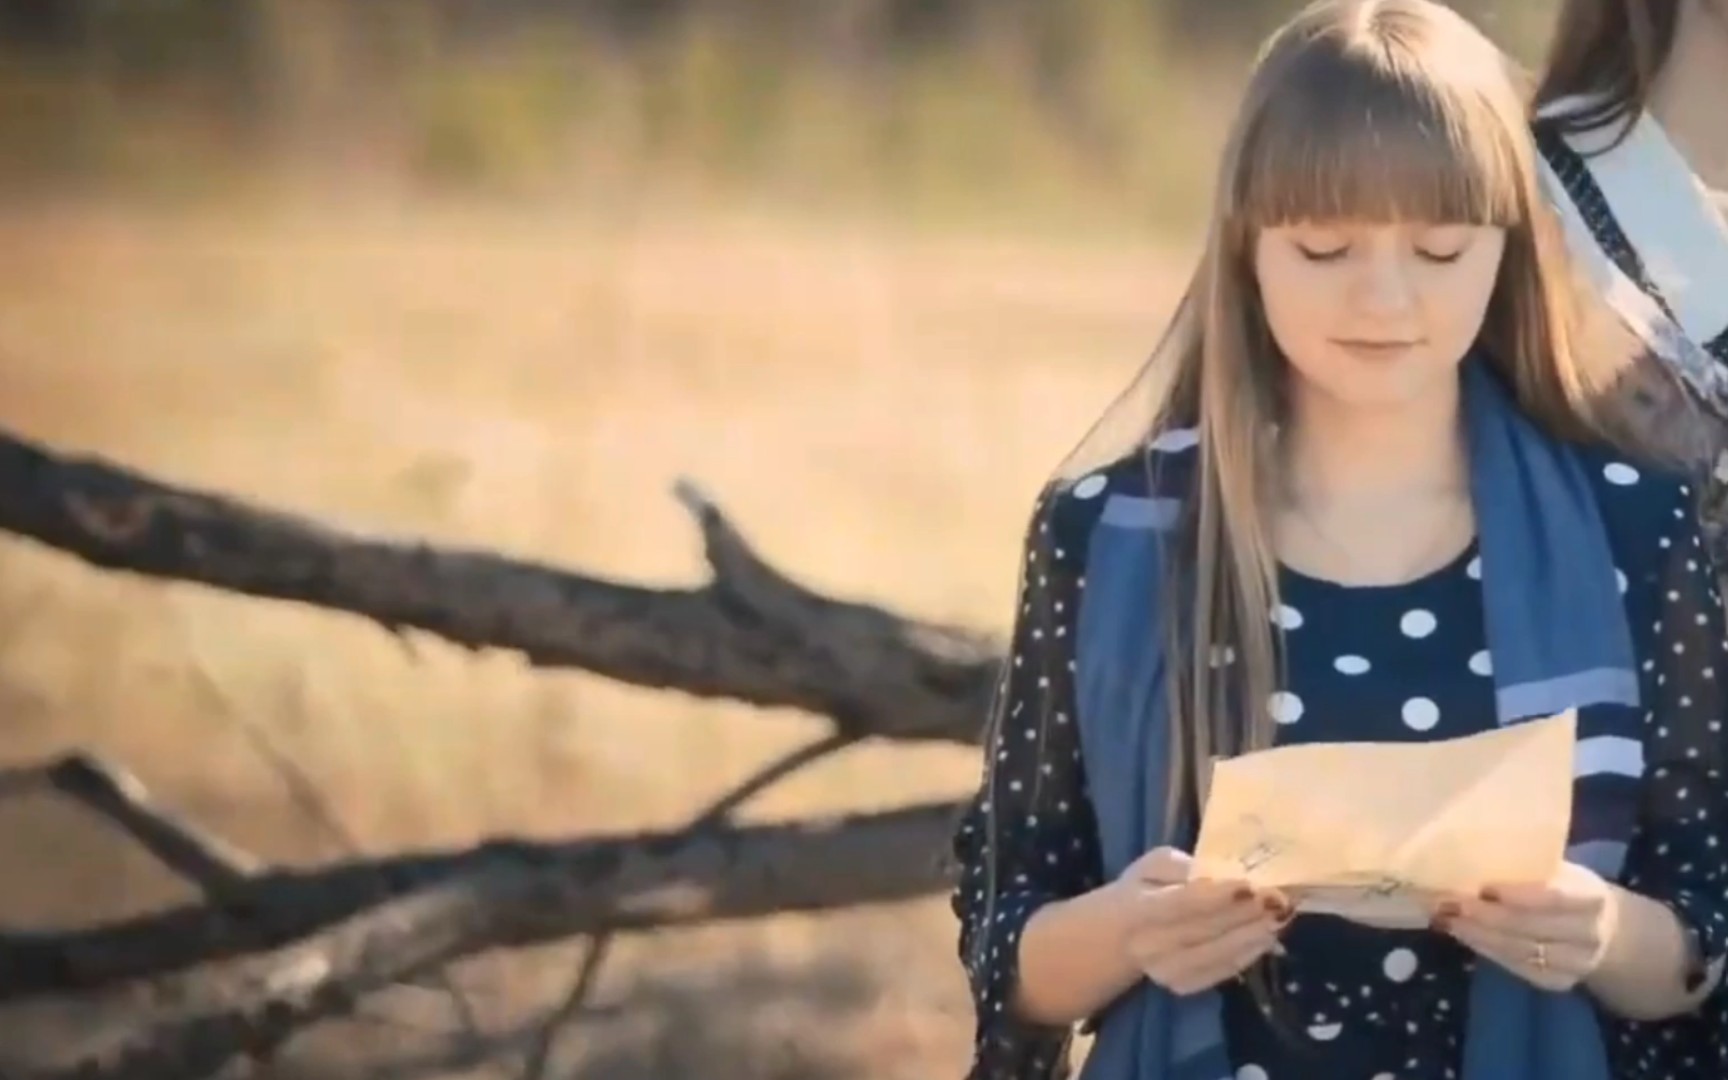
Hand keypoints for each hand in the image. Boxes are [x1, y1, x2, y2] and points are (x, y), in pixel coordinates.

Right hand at [1115, 846, 1290, 995]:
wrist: (1121, 937)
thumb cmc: (1142, 890)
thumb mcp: (1153, 865)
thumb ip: (1181, 866)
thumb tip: (1216, 872)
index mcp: (1139, 909)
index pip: (1183, 903)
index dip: (1219, 896)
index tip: (1252, 885)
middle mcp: (1151, 945)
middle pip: (1207, 929)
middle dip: (1247, 913)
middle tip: (1280, 899)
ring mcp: (1168, 971)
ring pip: (1220, 953)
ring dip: (1255, 935)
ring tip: (1280, 916)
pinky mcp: (1184, 987)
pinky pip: (1223, 971)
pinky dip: (1249, 954)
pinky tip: (1267, 937)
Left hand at [1430, 861, 1619, 991]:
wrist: (1604, 930)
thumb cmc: (1569, 888)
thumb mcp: (1561, 871)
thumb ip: (1528, 867)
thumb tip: (1472, 858)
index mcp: (1592, 898)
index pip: (1554, 897)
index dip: (1518, 894)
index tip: (1483, 886)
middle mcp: (1589, 934)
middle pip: (1530, 927)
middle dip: (1486, 916)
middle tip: (1450, 903)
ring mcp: (1576, 964)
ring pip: (1519, 951)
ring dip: (1478, 935)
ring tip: (1447, 919)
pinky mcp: (1558, 982)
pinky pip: (1517, 968)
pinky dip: (1487, 950)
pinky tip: (1464, 935)